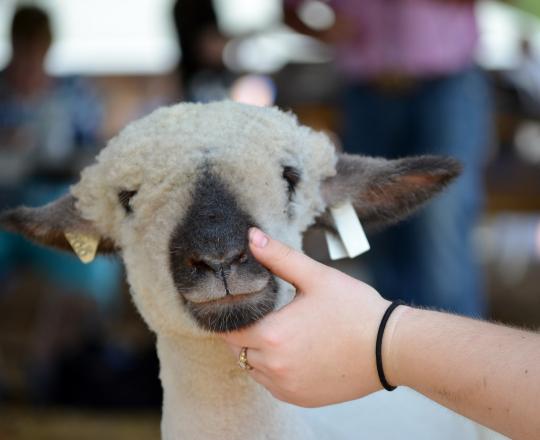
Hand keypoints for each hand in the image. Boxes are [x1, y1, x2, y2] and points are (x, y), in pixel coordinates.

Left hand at [219, 228, 390, 406]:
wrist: (390, 348)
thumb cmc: (354, 309)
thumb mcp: (316, 277)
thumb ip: (279, 257)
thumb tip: (251, 237)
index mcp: (273, 335)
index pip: (228, 330)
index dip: (227, 316)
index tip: (235, 304)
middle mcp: (274, 366)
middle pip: (237, 350)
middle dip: (241, 332)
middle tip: (257, 314)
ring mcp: (288, 386)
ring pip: (253, 368)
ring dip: (255, 352)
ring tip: (275, 331)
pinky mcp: (302, 397)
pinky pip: (272, 385)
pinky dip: (273, 369)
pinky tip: (291, 352)